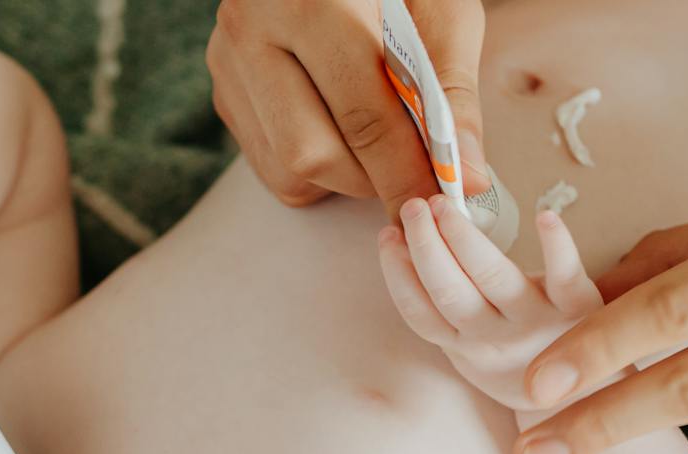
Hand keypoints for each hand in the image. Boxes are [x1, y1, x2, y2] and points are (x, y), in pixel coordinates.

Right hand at [207, 0, 488, 215]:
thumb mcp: (441, 9)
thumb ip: (451, 93)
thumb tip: (463, 178)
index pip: (361, 114)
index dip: (404, 171)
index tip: (438, 200)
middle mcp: (253, 30)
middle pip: (312, 153)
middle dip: (371, 180)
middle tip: (412, 176)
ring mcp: (228, 63)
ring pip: (285, 168)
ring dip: (341, 178)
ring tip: (377, 146)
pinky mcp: (223, 90)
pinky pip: (267, 163)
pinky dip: (313, 168)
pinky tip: (339, 130)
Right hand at [380, 196, 601, 413]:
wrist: (582, 393)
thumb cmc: (522, 360)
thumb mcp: (473, 347)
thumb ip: (447, 310)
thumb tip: (411, 250)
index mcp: (464, 346)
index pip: (421, 313)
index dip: (399, 275)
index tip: (386, 236)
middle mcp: (494, 338)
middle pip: (451, 293)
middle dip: (426, 248)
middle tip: (414, 207)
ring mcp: (535, 322)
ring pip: (492, 279)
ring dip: (463, 240)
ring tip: (443, 206)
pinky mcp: (579, 307)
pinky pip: (565, 274)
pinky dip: (556, 245)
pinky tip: (544, 215)